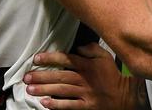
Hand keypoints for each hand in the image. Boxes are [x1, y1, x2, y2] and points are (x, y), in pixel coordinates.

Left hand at [25, 43, 145, 109]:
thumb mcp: (105, 57)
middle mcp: (85, 78)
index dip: (50, 58)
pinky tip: (45, 104)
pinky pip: (69, 106)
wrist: (125, 95)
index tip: (36, 58)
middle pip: (60, 76)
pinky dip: (57, 105)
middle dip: (42, 76)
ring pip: (62, 90)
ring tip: (30, 90)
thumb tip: (78, 47)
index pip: (66, 59)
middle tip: (27, 77)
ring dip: (44, 90)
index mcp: (88, 65)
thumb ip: (92, 49)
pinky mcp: (86, 107)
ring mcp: (85, 93)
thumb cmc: (113, 75)